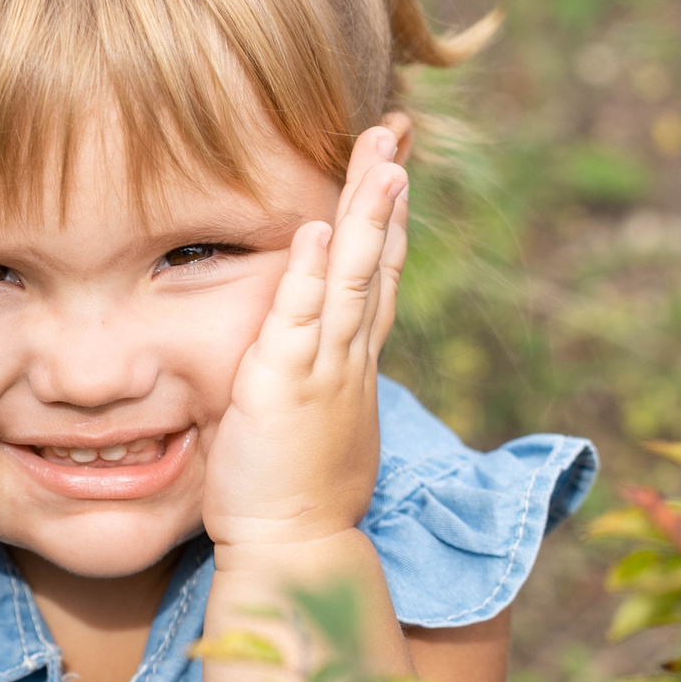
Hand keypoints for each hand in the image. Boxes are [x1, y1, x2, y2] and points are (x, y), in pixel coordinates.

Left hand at [202, 122, 409, 549]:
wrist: (294, 550)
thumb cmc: (291, 499)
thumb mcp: (310, 427)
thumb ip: (308, 384)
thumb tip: (298, 366)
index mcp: (353, 364)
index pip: (376, 276)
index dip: (386, 220)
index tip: (393, 167)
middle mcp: (349, 358)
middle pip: (377, 259)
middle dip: (385, 193)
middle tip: (394, 132)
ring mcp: (324, 369)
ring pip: (354, 277)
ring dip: (366, 214)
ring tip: (379, 157)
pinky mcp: (286, 386)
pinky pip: (303, 319)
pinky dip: (313, 273)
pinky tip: (319, 229)